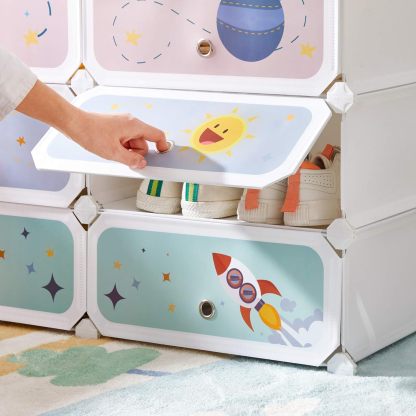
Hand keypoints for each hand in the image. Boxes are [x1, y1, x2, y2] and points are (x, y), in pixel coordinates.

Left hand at [16, 81, 168, 168]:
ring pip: (133, 142)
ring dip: (126, 150)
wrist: (73, 123)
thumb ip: (131, 159)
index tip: (162, 155)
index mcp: (134, 125)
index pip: (157, 135)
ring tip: (112, 151)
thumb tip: (142, 163)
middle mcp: (130, 122)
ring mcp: (122, 124)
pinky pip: (125, 140)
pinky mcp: (115, 127)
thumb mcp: (113, 152)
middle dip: (136, 152)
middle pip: (144, 142)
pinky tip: (109, 148)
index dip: (162, 146)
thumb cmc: (90, 132)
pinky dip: (120, 146)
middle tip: (122, 155)